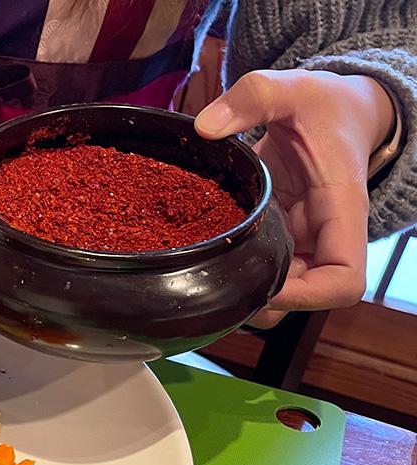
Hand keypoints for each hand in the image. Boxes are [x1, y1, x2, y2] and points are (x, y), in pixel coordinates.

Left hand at [195, 69, 394, 326]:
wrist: (339, 111)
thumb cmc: (326, 104)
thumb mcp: (294, 88)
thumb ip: (254, 96)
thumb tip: (205, 126)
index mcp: (340, 212)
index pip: (342, 281)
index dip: (305, 297)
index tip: (259, 285)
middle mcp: (322, 238)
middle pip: (301, 300)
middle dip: (258, 301)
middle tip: (206, 283)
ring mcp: (298, 242)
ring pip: (276, 293)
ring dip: (240, 292)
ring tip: (196, 274)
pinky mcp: (276, 237)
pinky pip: (257, 270)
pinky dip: (230, 272)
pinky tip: (196, 257)